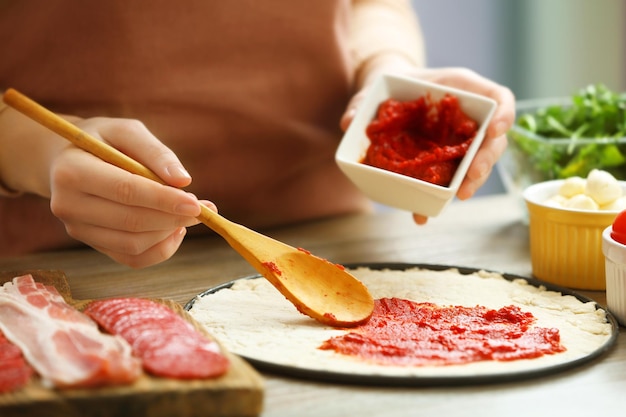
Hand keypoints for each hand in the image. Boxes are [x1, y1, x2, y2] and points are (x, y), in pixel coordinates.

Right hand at [48, 117, 213, 266]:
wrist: (70, 160)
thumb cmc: (104, 141)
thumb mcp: (126, 131)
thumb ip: (155, 152)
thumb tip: (183, 180)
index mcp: (72, 171)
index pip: (125, 191)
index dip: (163, 199)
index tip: (196, 204)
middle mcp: (68, 205)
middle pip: (131, 222)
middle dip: (173, 217)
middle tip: (202, 208)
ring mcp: (78, 229)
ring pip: (134, 244)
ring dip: (170, 232)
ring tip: (189, 214)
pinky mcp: (92, 244)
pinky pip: (133, 258)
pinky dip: (161, 248)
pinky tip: (175, 229)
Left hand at [340, 62, 514, 224]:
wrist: (390, 96)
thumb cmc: (392, 84)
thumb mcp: (376, 86)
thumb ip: (363, 101)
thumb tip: (349, 122)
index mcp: (461, 89)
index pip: (498, 99)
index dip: (504, 114)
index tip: (495, 129)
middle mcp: (468, 117)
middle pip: (493, 140)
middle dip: (485, 161)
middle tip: (469, 180)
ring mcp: (460, 141)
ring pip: (478, 163)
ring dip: (471, 183)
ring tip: (456, 198)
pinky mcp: (447, 161)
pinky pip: (451, 181)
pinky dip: (438, 200)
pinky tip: (422, 214)